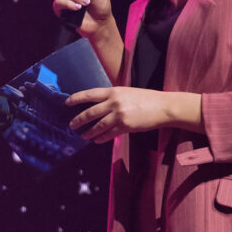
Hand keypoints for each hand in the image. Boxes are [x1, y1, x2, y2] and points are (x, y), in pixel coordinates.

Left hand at [65, 86, 196, 142]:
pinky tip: (97, 140)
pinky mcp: (125, 126)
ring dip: (89, 132)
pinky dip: (101, 138)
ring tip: (83, 136)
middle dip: (79, 120)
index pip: (90, 94)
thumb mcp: (128, 92)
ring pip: (98, 126)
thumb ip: (113, 98)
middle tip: (72, 125)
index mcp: (114, 91)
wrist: (164, 107)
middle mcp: (114, 102)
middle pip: (90, 112)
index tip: (67, 103)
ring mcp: (119, 115)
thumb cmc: (147, 99)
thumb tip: (100, 105)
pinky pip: (109, 134)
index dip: (76, 98)